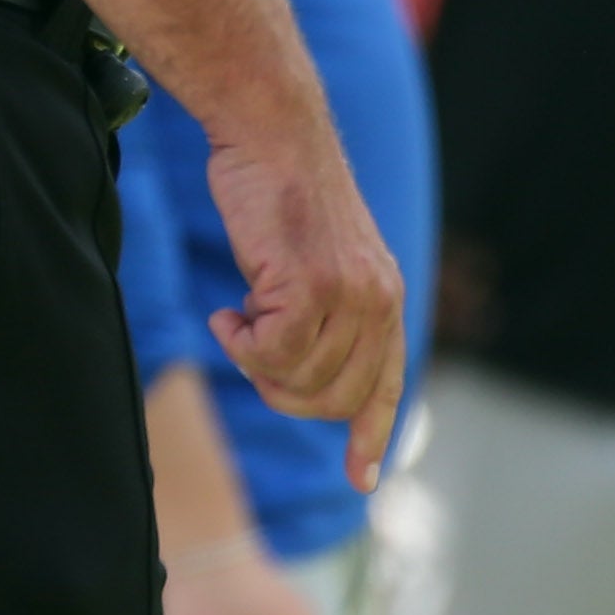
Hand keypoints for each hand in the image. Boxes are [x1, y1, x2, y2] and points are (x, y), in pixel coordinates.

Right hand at [203, 128, 406, 490]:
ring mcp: (348, 296)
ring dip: (255, 362)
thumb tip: (299, 362)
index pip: (386, 385)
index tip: (362, 481)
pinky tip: (227, 310)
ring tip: (236, 319)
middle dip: (282, 392)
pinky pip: (272, 352)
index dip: (371, 435)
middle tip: (249, 353)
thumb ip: (324, 305)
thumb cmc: (279, 188)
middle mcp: (378, 303)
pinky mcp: (311, 285)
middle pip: (333, 398)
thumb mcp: (318, 254)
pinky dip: (240, 343)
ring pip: (299, 378)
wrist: (271, 134)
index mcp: (386, 298)